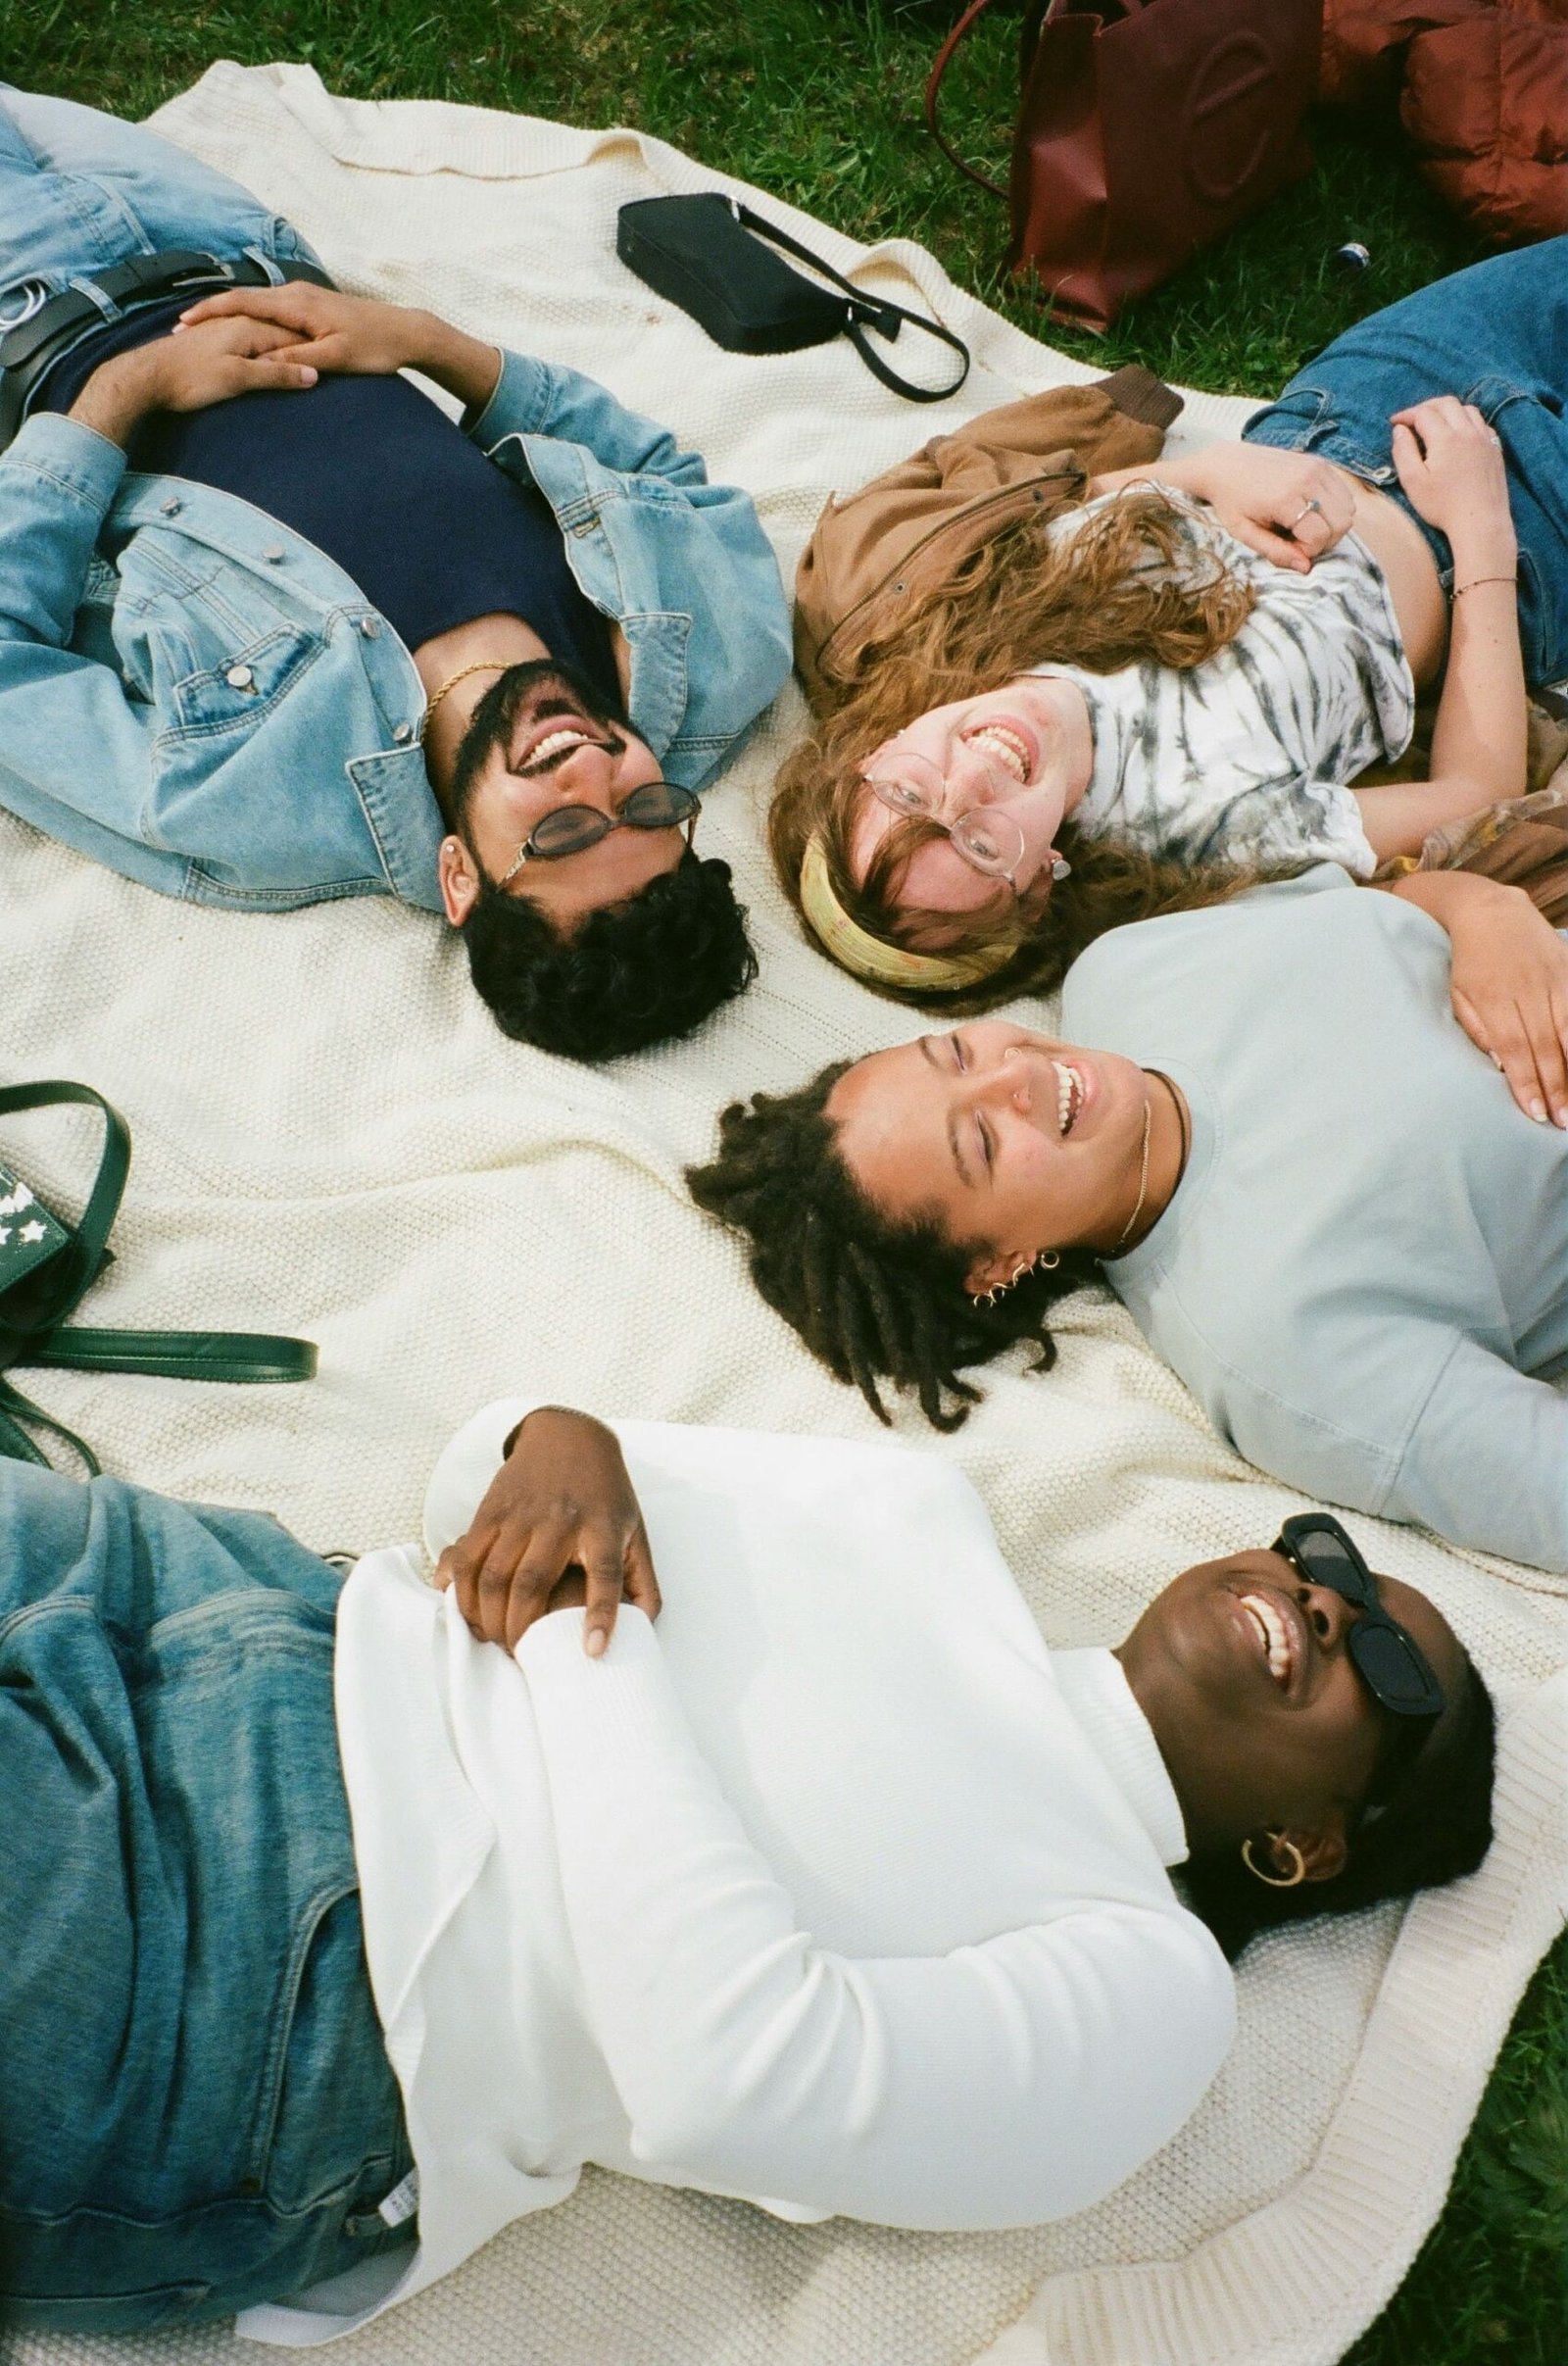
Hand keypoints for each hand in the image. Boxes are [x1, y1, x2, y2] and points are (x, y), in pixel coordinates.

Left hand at [69, 314, 317, 444]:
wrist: (145, 377)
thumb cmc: (191, 379)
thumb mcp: (239, 379)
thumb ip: (276, 374)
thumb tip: (312, 376)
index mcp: (250, 327)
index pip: (293, 335)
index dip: (313, 350)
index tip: (334, 363)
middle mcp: (238, 323)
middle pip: (278, 334)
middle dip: (298, 349)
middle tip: (321, 367)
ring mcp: (224, 332)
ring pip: (261, 339)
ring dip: (278, 353)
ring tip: (296, 367)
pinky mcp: (212, 344)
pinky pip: (245, 345)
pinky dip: (257, 355)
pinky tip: (260, 365)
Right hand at [177, 281, 424, 379]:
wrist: (404, 331)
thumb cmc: (374, 347)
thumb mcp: (335, 357)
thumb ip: (298, 359)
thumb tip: (264, 362)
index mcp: (296, 303)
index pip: (241, 302)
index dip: (209, 312)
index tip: (182, 324)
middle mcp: (296, 294)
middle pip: (242, 299)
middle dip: (210, 311)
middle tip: (180, 327)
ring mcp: (303, 298)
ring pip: (255, 303)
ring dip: (228, 314)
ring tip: (199, 328)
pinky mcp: (310, 306)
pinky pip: (270, 309)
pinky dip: (248, 317)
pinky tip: (237, 330)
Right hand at [434, 1405, 660, 1654]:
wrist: (569, 1437)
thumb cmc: (605, 1495)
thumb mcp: (634, 1532)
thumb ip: (642, 1581)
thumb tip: (643, 1627)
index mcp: (602, 1528)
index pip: (604, 1574)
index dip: (600, 1614)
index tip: (594, 1651)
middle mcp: (560, 1521)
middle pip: (531, 1584)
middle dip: (519, 1629)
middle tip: (519, 1653)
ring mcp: (521, 1514)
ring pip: (492, 1576)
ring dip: (488, 1617)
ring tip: (494, 1638)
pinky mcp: (491, 1510)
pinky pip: (468, 1557)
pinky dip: (461, 1590)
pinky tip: (468, 1610)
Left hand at [1177, 442, 1355, 573]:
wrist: (1226, 464)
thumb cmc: (1232, 502)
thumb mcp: (1244, 533)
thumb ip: (1275, 552)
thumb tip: (1305, 568)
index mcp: (1284, 498)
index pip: (1320, 536)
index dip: (1308, 551)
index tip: (1288, 547)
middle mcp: (1306, 479)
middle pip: (1341, 523)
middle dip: (1324, 540)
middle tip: (1299, 539)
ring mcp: (1316, 468)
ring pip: (1348, 509)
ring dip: (1331, 525)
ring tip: (1304, 525)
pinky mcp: (1320, 463)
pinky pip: (1344, 494)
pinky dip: (1334, 509)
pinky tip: (1310, 511)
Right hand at [1390, 397, 1515, 570]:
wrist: (1481, 522)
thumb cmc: (1443, 506)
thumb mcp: (1413, 482)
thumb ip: (1403, 452)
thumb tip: (1400, 430)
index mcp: (1445, 438)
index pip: (1423, 413)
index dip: (1407, 415)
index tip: (1395, 423)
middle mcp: (1467, 431)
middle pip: (1447, 403)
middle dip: (1427, 407)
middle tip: (1413, 419)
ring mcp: (1485, 438)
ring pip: (1467, 409)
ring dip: (1448, 411)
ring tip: (1436, 424)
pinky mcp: (1495, 449)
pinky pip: (1481, 423)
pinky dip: (1466, 421)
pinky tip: (1459, 435)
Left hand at [1399, 872, 1567, 1124]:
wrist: (1491, 911)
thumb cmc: (1470, 963)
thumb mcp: (1458, 995)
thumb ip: (1477, 1030)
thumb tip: (1499, 1064)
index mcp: (1494, 1000)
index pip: (1515, 1050)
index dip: (1527, 1083)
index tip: (1534, 1113)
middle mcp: (1528, 990)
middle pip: (1546, 1046)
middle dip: (1556, 1087)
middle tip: (1562, 1121)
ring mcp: (1553, 980)